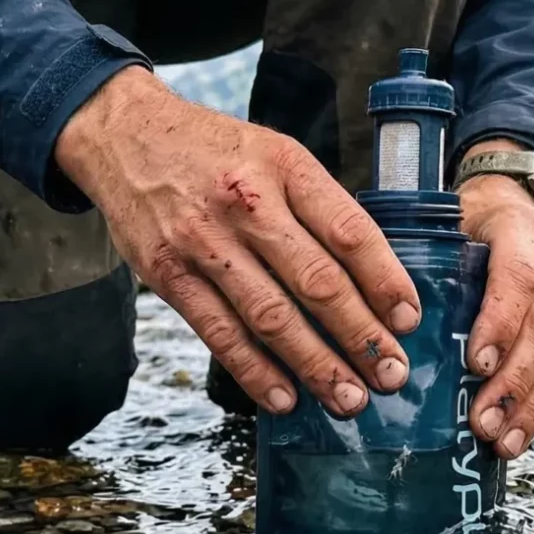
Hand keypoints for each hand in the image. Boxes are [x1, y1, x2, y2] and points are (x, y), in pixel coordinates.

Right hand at [56, 66, 421, 416]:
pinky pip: (218, 331)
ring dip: (315, 364)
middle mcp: (247, 202)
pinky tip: (284, 397)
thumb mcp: (273, 152)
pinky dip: (254, 370)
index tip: (409, 320)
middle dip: (361, 336)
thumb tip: (371, 276)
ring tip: (348, 397)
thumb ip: (316, 205)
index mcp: (285, 166)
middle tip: (391, 374)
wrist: (124, 135)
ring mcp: (203, 240)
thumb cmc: (213, 150)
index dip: (386, 281)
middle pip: (316, 281)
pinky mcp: (167, 272)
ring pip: (270, 316)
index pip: (349, 230)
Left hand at [458, 140, 533, 458]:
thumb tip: (388, 324)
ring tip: (502, 442)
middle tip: (484, 422)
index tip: (475, 364)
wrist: (513, 200)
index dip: (500, 322)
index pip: (518, 278)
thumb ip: (428, 263)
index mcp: (520, 229)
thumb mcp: (444, 225)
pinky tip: (518, 434)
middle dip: (514, 381)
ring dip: (531, 404)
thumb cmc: (466, 221)